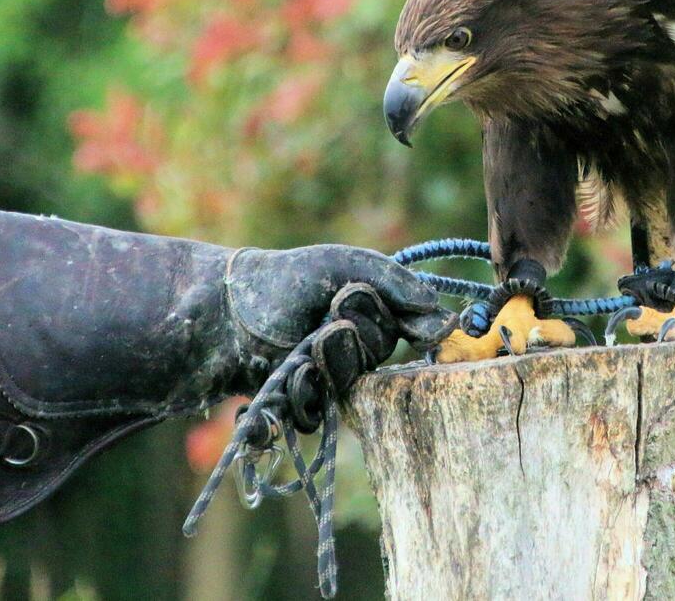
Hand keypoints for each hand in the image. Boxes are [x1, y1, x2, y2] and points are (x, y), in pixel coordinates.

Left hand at [226, 244, 451, 393]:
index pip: (415, 328)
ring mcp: (334, 378)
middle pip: (382, 351)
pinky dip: (305, 389)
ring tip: (308, 340)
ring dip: (332, 357)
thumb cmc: (291, 277)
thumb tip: (440, 312)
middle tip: (330, 311)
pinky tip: (292, 369)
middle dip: (358, 328)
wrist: (233, 307)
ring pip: (353, 381)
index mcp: (378, 315)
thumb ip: (394, 281)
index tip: (419, 327)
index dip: (418, 328)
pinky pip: (318, 411)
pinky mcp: (304, 403)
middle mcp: (362, 349)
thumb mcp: (347, 264)